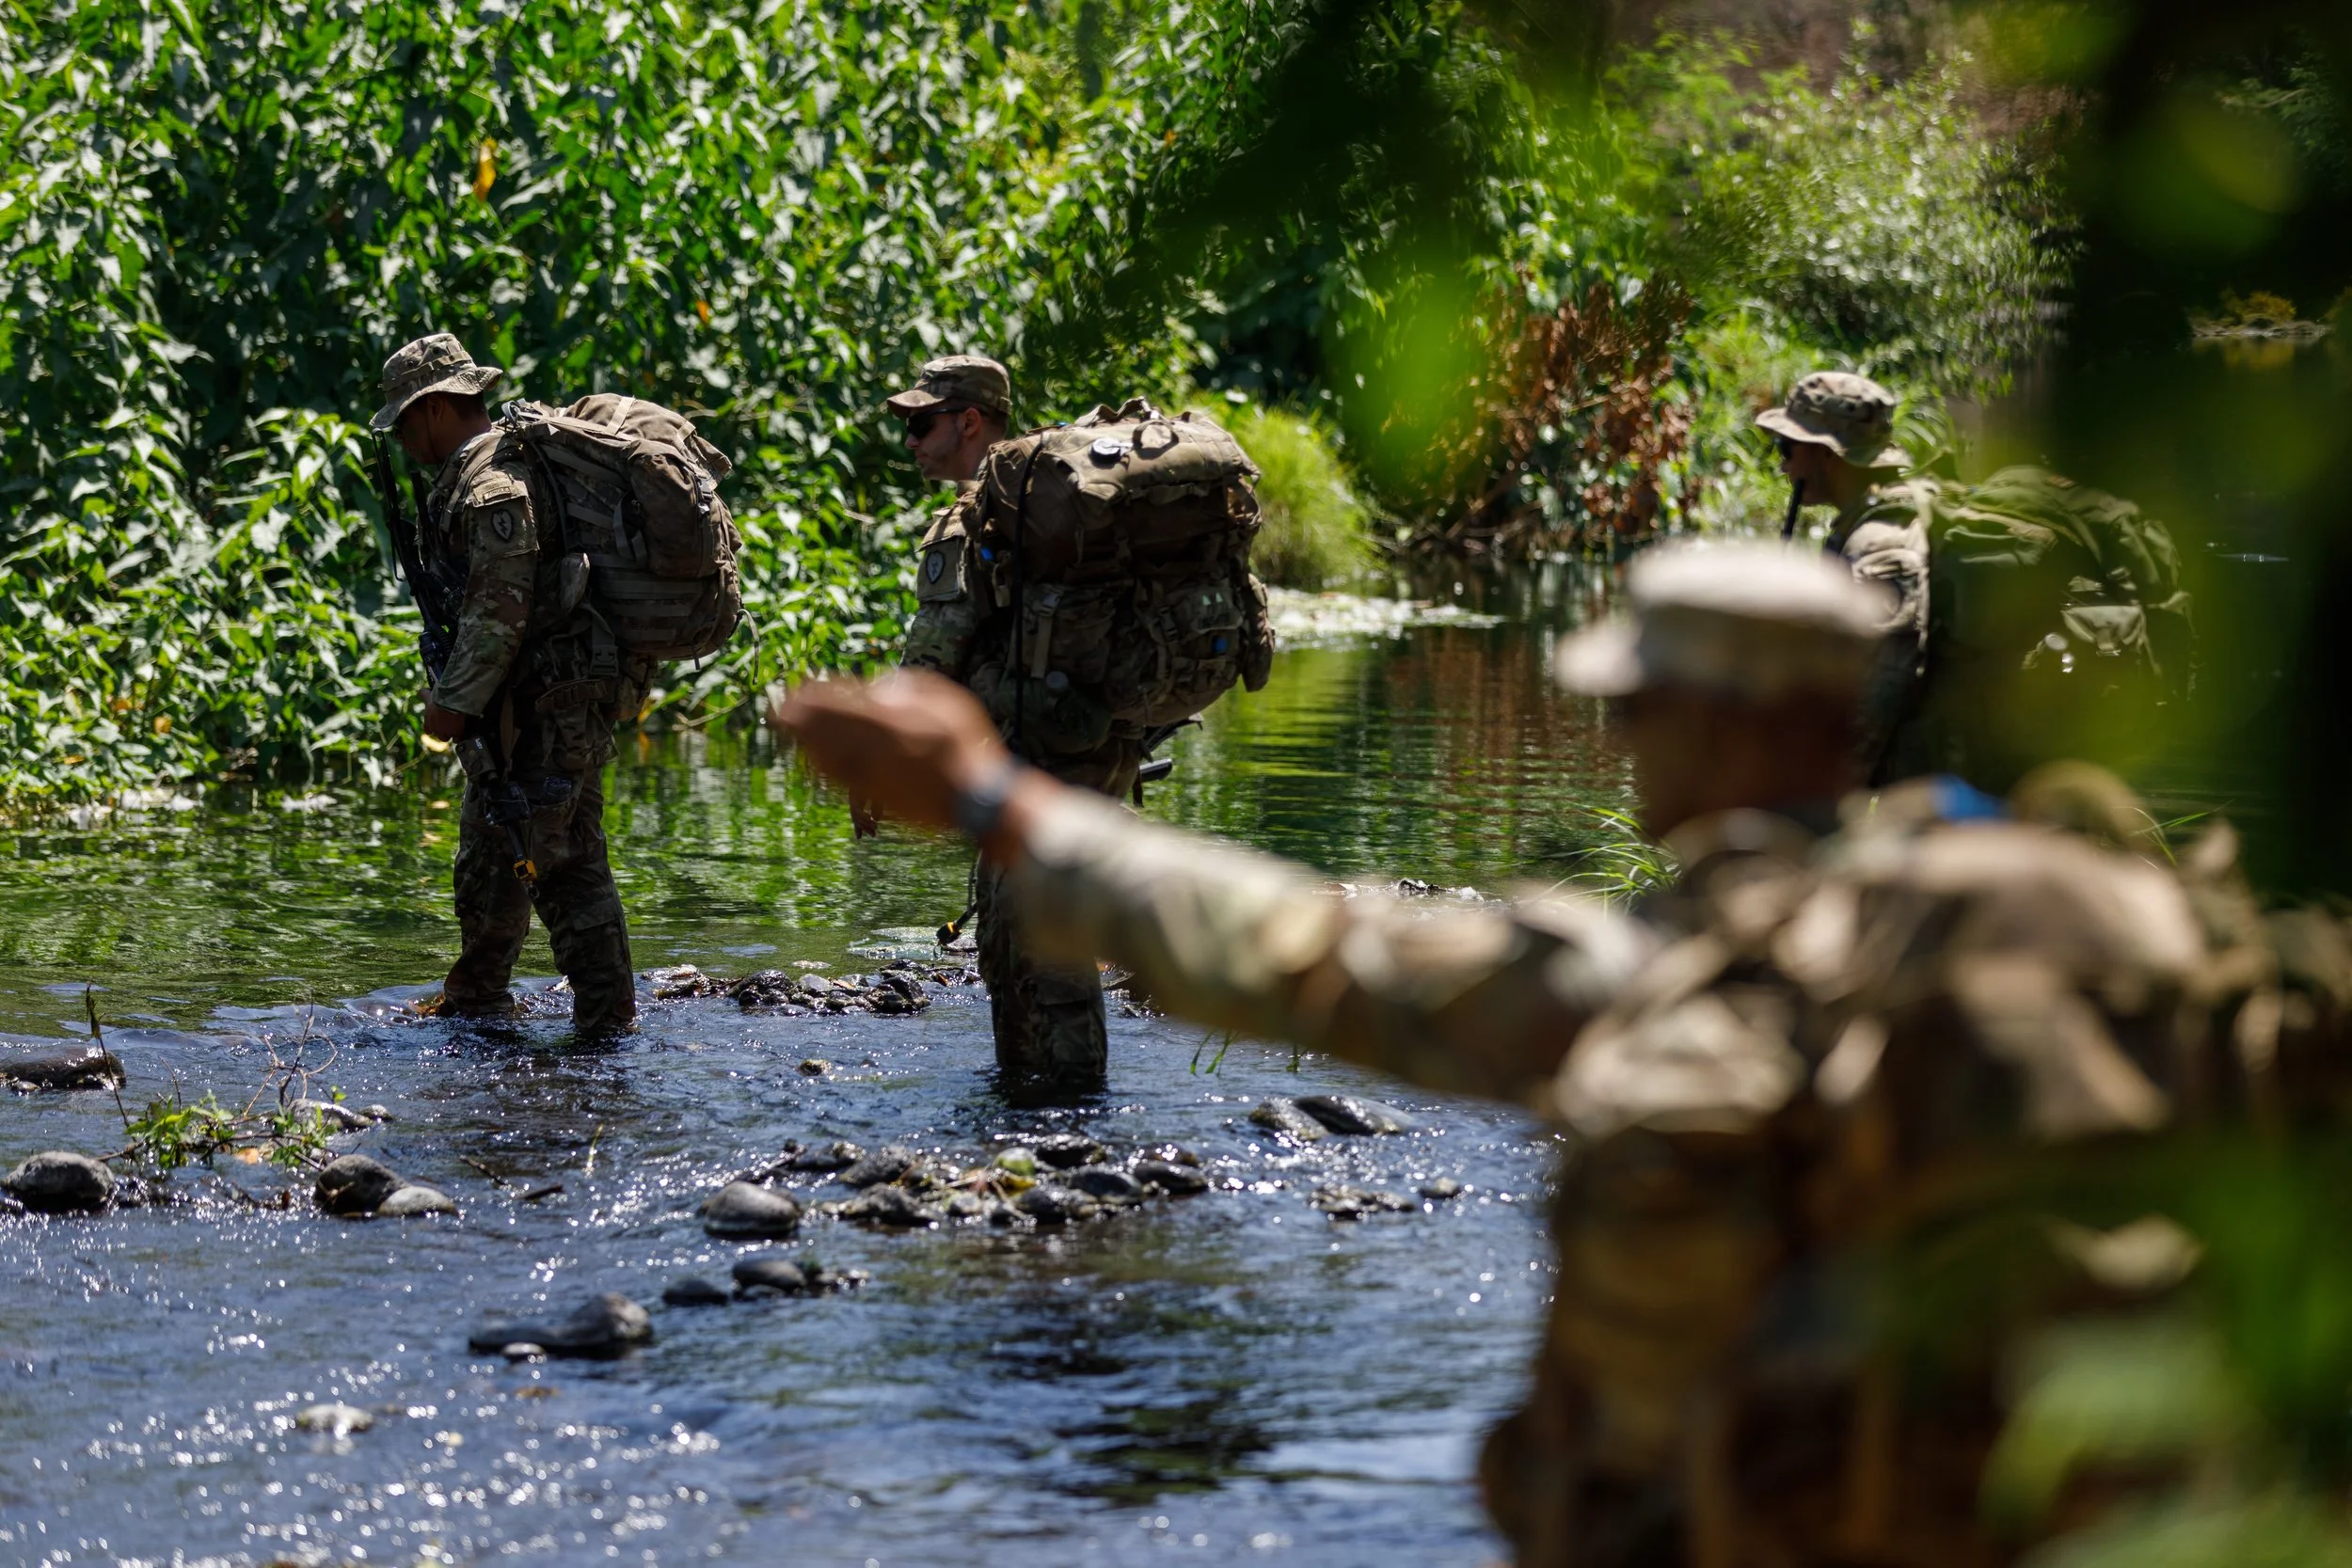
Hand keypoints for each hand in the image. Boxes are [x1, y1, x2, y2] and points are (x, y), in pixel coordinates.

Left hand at [421, 693, 468, 740]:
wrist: (450, 701)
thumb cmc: (439, 698)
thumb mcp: (430, 695)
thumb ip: (424, 694)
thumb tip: (421, 691)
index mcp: (428, 723)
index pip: (428, 730)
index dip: (432, 728)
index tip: (436, 724)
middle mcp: (436, 729)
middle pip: (440, 735)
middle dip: (443, 732)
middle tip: (448, 726)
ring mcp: (446, 732)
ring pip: (448, 737)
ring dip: (451, 734)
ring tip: (456, 729)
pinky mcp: (456, 733)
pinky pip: (458, 738)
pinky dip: (459, 735)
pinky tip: (462, 731)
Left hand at [765, 671, 1052, 858]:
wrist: (977, 798)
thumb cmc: (966, 746)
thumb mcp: (949, 702)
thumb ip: (912, 688)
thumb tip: (878, 687)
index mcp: (898, 722)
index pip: (847, 705)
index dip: (820, 696)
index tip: (800, 687)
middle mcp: (880, 748)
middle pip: (831, 729)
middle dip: (802, 718)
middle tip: (777, 707)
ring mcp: (876, 775)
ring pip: (830, 755)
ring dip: (804, 742)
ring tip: (786, 731)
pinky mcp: (876, 796)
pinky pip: (840, 779)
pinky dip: (820, 767)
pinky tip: (809, 760)